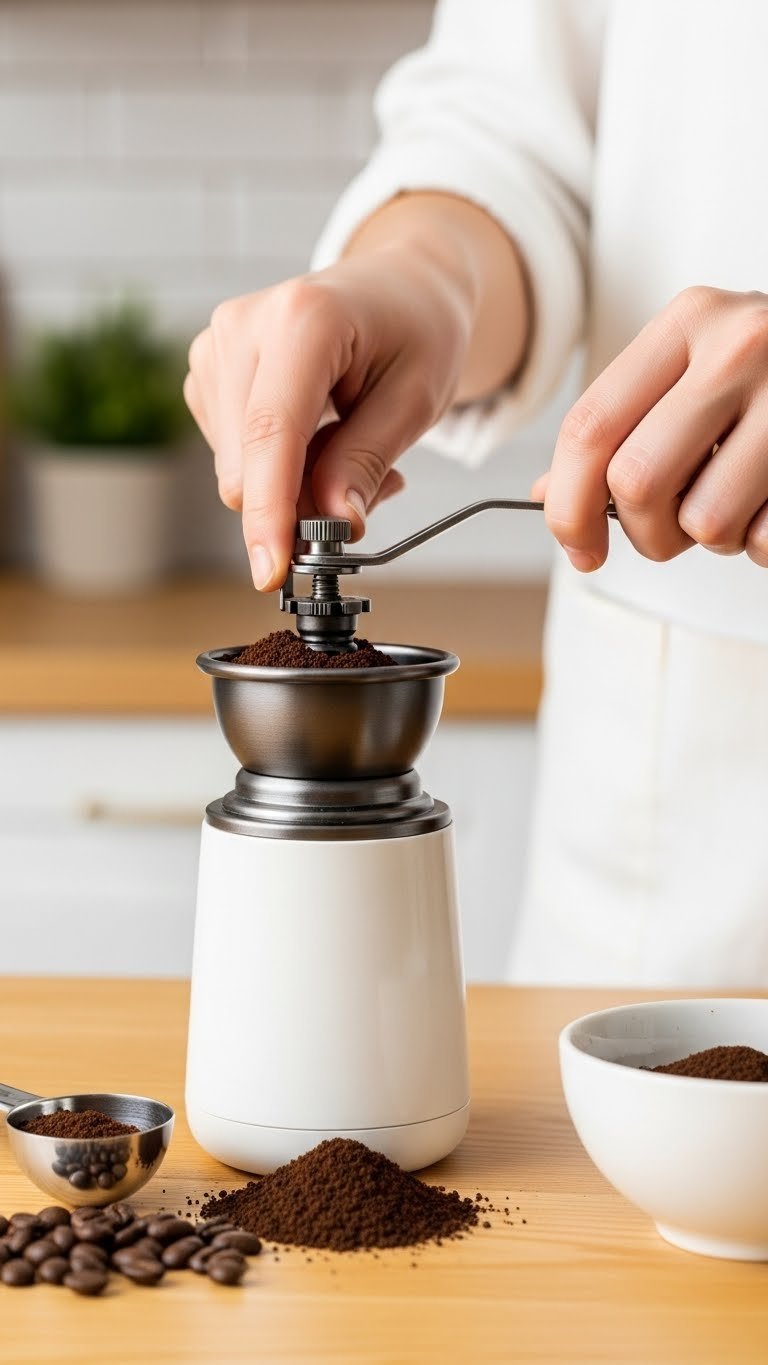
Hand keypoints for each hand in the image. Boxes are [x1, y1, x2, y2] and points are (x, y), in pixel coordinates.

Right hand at [184, 249, 469, 589]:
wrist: (399, 285)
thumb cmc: (416, 331)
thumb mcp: (417, 400)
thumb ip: (367, 461)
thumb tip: (333, 523)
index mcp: (304, 319)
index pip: (271, 433)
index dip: (270, 511)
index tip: (271, 571)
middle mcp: (243, 324)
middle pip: (245, 466)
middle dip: (299, 505)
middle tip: (370, 491)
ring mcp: (215, 345)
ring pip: (235, 471)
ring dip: (292, 486)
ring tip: (349, 446)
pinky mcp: (207, 369)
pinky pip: (233, 456)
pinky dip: (275, 468)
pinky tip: (315, 436)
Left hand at [536, 286, 767, 569]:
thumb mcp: (695, 373)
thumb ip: (625, 426)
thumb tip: (549, 494)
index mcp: (688, 321)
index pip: (590, 426)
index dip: (567, 505)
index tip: (579, 548)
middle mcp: (740, 344)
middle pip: (637, 482)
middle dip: (646, 532)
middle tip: (670, 531)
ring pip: (705, 519)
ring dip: (714, 538)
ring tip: (740, 502)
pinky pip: (766, 539)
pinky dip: (763, 544)